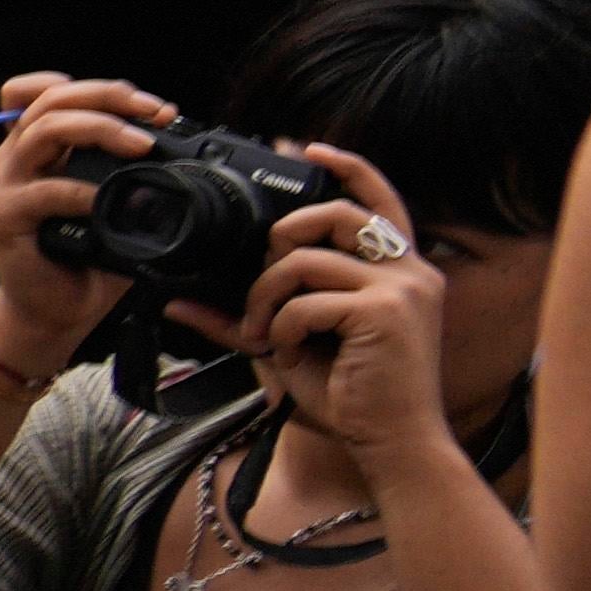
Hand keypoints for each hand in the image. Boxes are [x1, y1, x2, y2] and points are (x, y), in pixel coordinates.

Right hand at [0, 68, 174, 358]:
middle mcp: (16, 158)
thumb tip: (175, 136)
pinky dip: (78, 191)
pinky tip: (104, 202)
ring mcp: (6, 185)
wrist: (53, 313)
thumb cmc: (86, 259)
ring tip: (141, 145)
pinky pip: (41, 191)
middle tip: (155, 114)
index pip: (42, 90)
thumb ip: (128, 168)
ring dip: (98, 129)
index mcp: (39, 149)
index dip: (94, 87)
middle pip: (49, 99)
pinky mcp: (3, 217)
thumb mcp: (114, 203)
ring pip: (43, 130)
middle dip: (108, 97)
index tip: (149, 106)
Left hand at [235, 161, 448, 460]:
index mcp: (401, 271)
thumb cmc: (350, 397)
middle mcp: (412, 270)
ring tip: (266, 334)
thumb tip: (178, 301)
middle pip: (332, 214)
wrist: (393, 444)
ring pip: (304, 260)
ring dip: (267, 297)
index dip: (345, 165)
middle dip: (280, 240)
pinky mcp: (385, 312)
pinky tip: (289, 354)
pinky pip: (305, 301)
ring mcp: (403, 289)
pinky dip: (281, 329)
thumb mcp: (292, 347)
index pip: (379, 199)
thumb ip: (245, 318)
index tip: (303, 145)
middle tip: (263, 284)